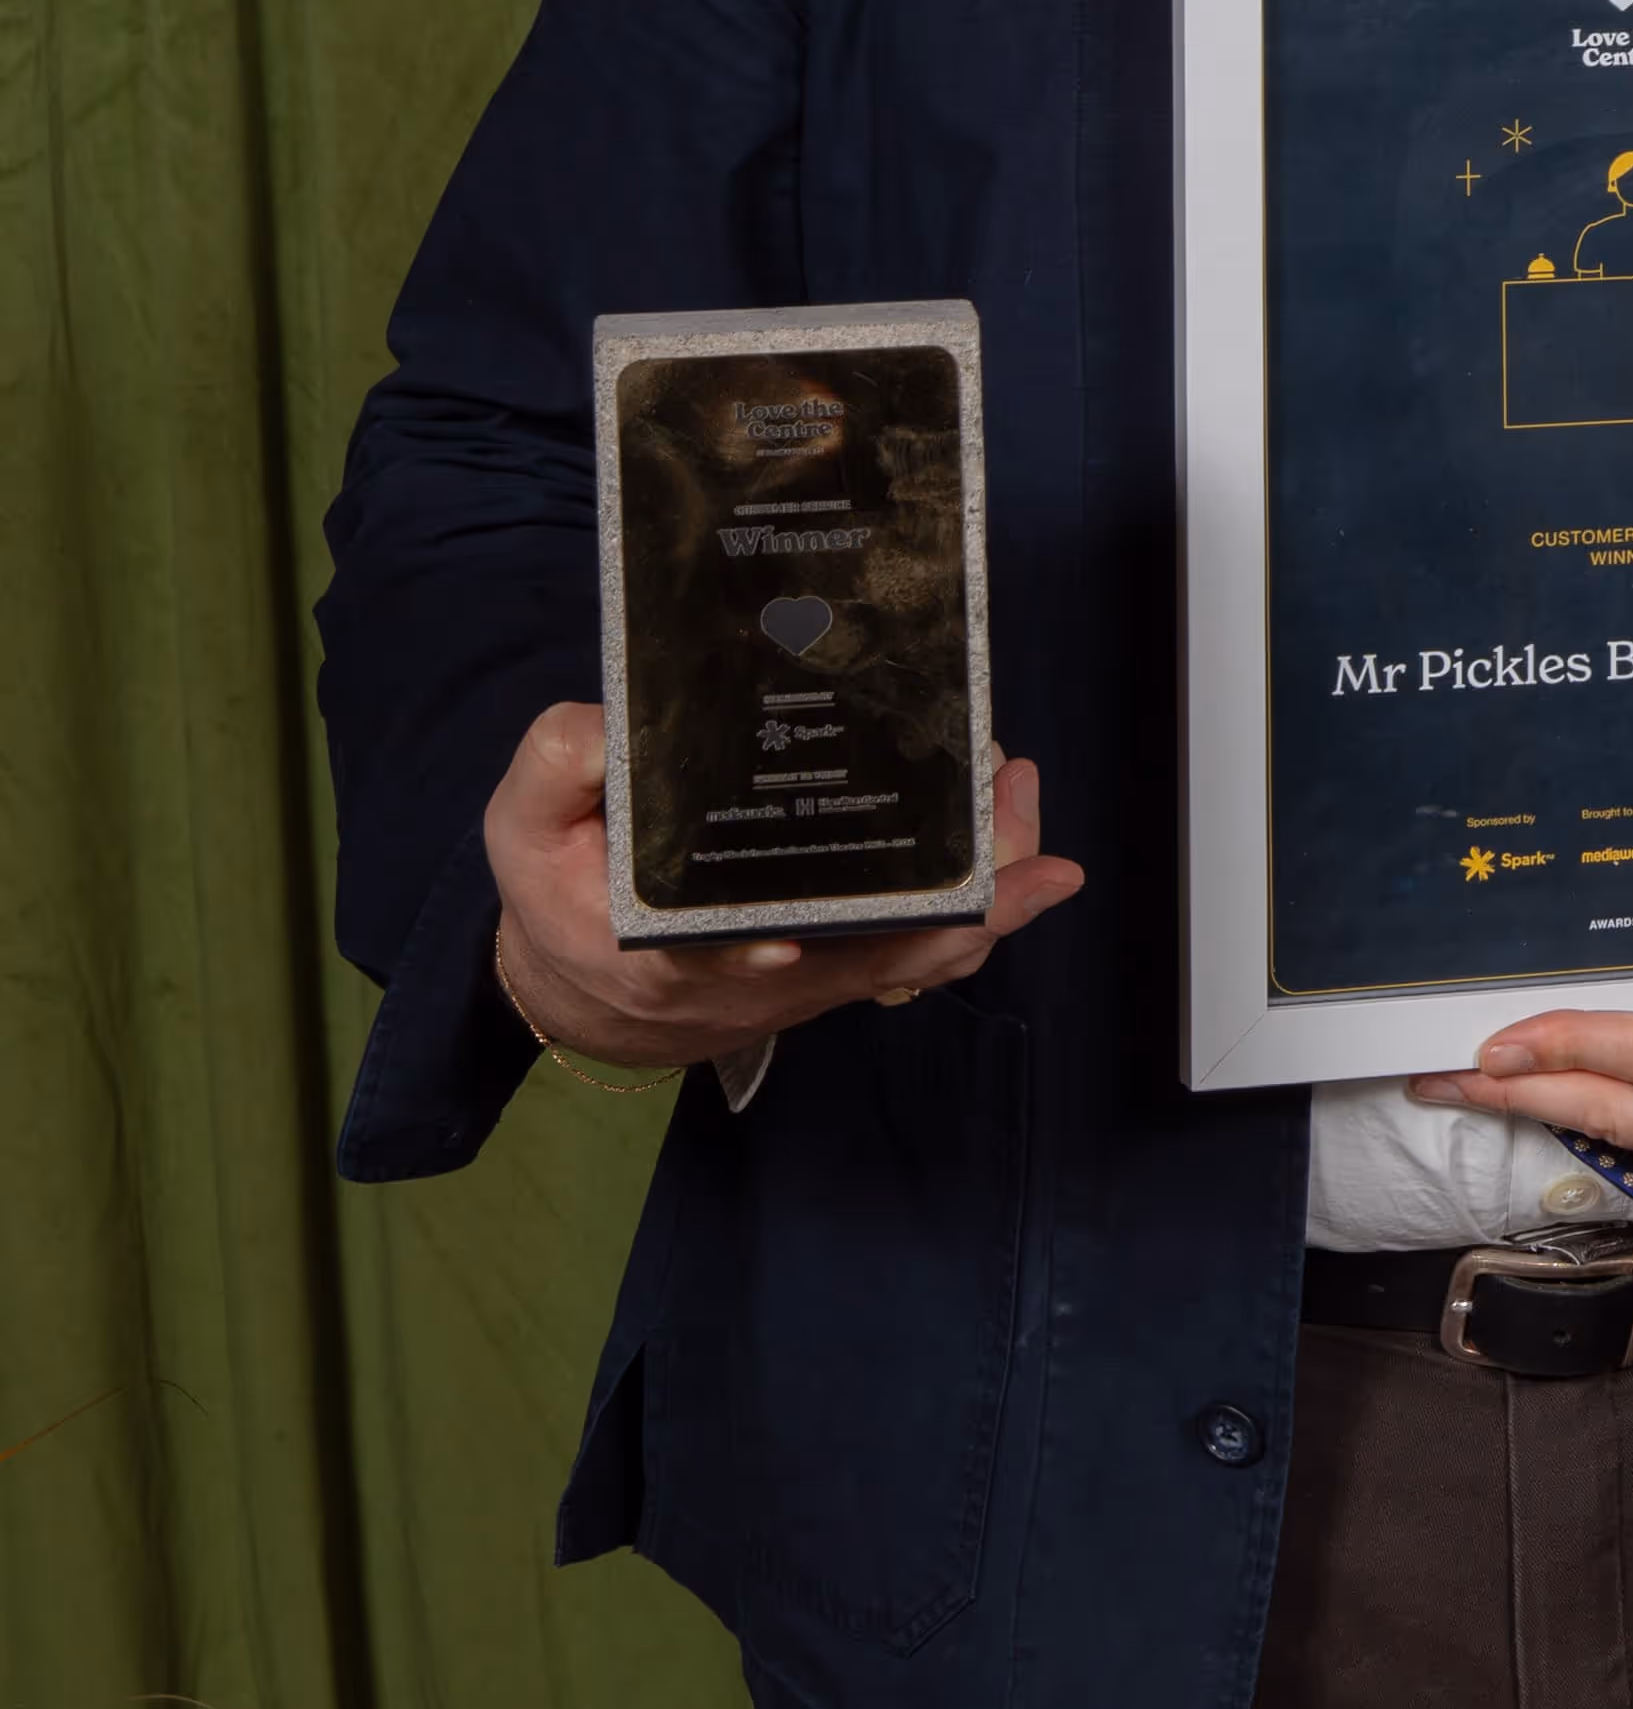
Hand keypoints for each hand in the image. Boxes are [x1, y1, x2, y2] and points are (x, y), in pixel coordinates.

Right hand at [484, 705, 1085, 1069]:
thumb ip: (558, 768)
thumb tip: (613, 723)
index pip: (714, 954)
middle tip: (996, 790)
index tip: (784, 939)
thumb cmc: (562, 891)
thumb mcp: (524, 827)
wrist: (587, 984)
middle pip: (868, 948)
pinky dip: (987, 912)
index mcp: (663, 945)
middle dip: (945, 885)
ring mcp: (814, 975)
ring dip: (988, 890)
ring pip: (916, 953)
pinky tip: (1032, 856)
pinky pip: (929, 953)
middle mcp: (758, 971)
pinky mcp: (843, 968)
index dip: (753, 951)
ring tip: (1020, 794)